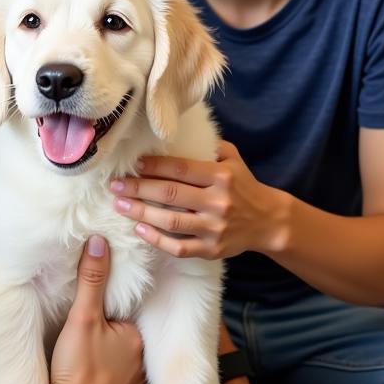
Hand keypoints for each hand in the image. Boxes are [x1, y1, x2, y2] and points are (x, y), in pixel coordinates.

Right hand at [48, 236, 145, 383]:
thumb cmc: (78, 369)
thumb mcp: (82, 317)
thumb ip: (92, 279)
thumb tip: (100, 242)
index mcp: (137, 339)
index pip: (125, 313)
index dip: (107, 309)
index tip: (91, 311)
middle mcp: (142, 364)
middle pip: (124, 336)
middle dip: (109, 332)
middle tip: (86, 332)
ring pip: (122, 360)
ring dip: (109, 356)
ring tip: (87, 353)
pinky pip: (116, 383)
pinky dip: (105, 377)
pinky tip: (89, 376)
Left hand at [109, 142, 286, 258]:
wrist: (268, 221)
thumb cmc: (242, 185)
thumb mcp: (232, 158)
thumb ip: (207, 146)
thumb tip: (174, 133)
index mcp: (221, 176)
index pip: (181, 169)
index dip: (154, 166)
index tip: (133, 164)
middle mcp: (218, 202)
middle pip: (170, 194)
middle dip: (138, 188)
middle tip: (114, 185)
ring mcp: (215, 228)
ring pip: (170, 221)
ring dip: (140, 213)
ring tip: (120, 205)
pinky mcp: (212, 250)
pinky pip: (179, 247)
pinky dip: (157, 240)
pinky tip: (139, 229)